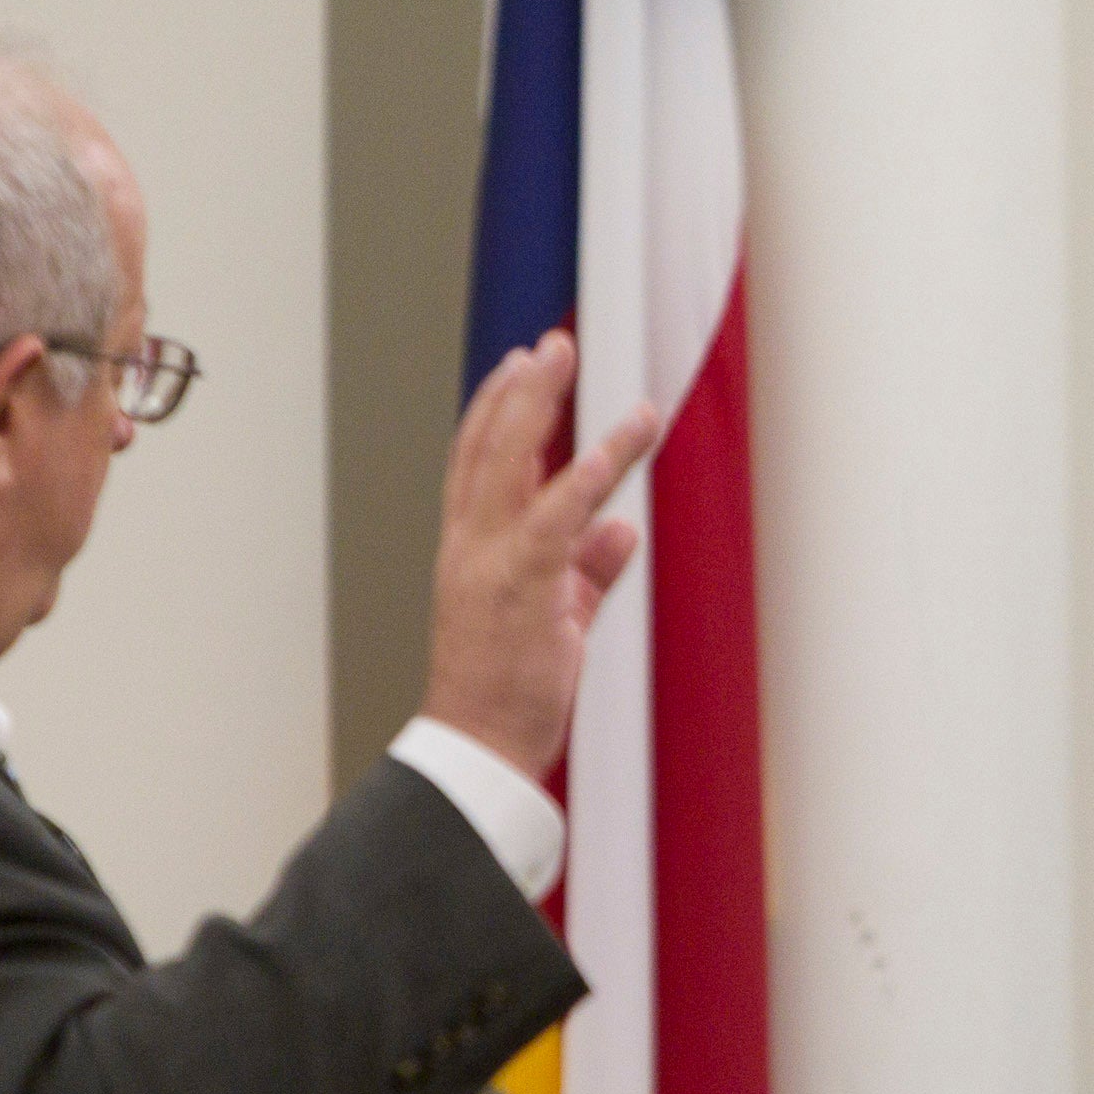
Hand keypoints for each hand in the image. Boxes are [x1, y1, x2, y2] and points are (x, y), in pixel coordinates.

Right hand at [422, 331, 660, 780]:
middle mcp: (471, 547)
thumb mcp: (558, 619)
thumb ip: (588, 570)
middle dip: (518, 391)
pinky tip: (614, 442)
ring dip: (540, 405)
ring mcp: (492, 563)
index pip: (476, 466)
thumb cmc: (509, 692)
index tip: (519, 367)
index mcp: (471, 553)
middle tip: (547, 345)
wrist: (478, 749)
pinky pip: (558, 517)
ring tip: (564, 356)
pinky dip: (587, 475)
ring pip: (512, 463)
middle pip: (487, 447)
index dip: (496, 412)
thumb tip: (622, 529)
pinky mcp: (525, 587)